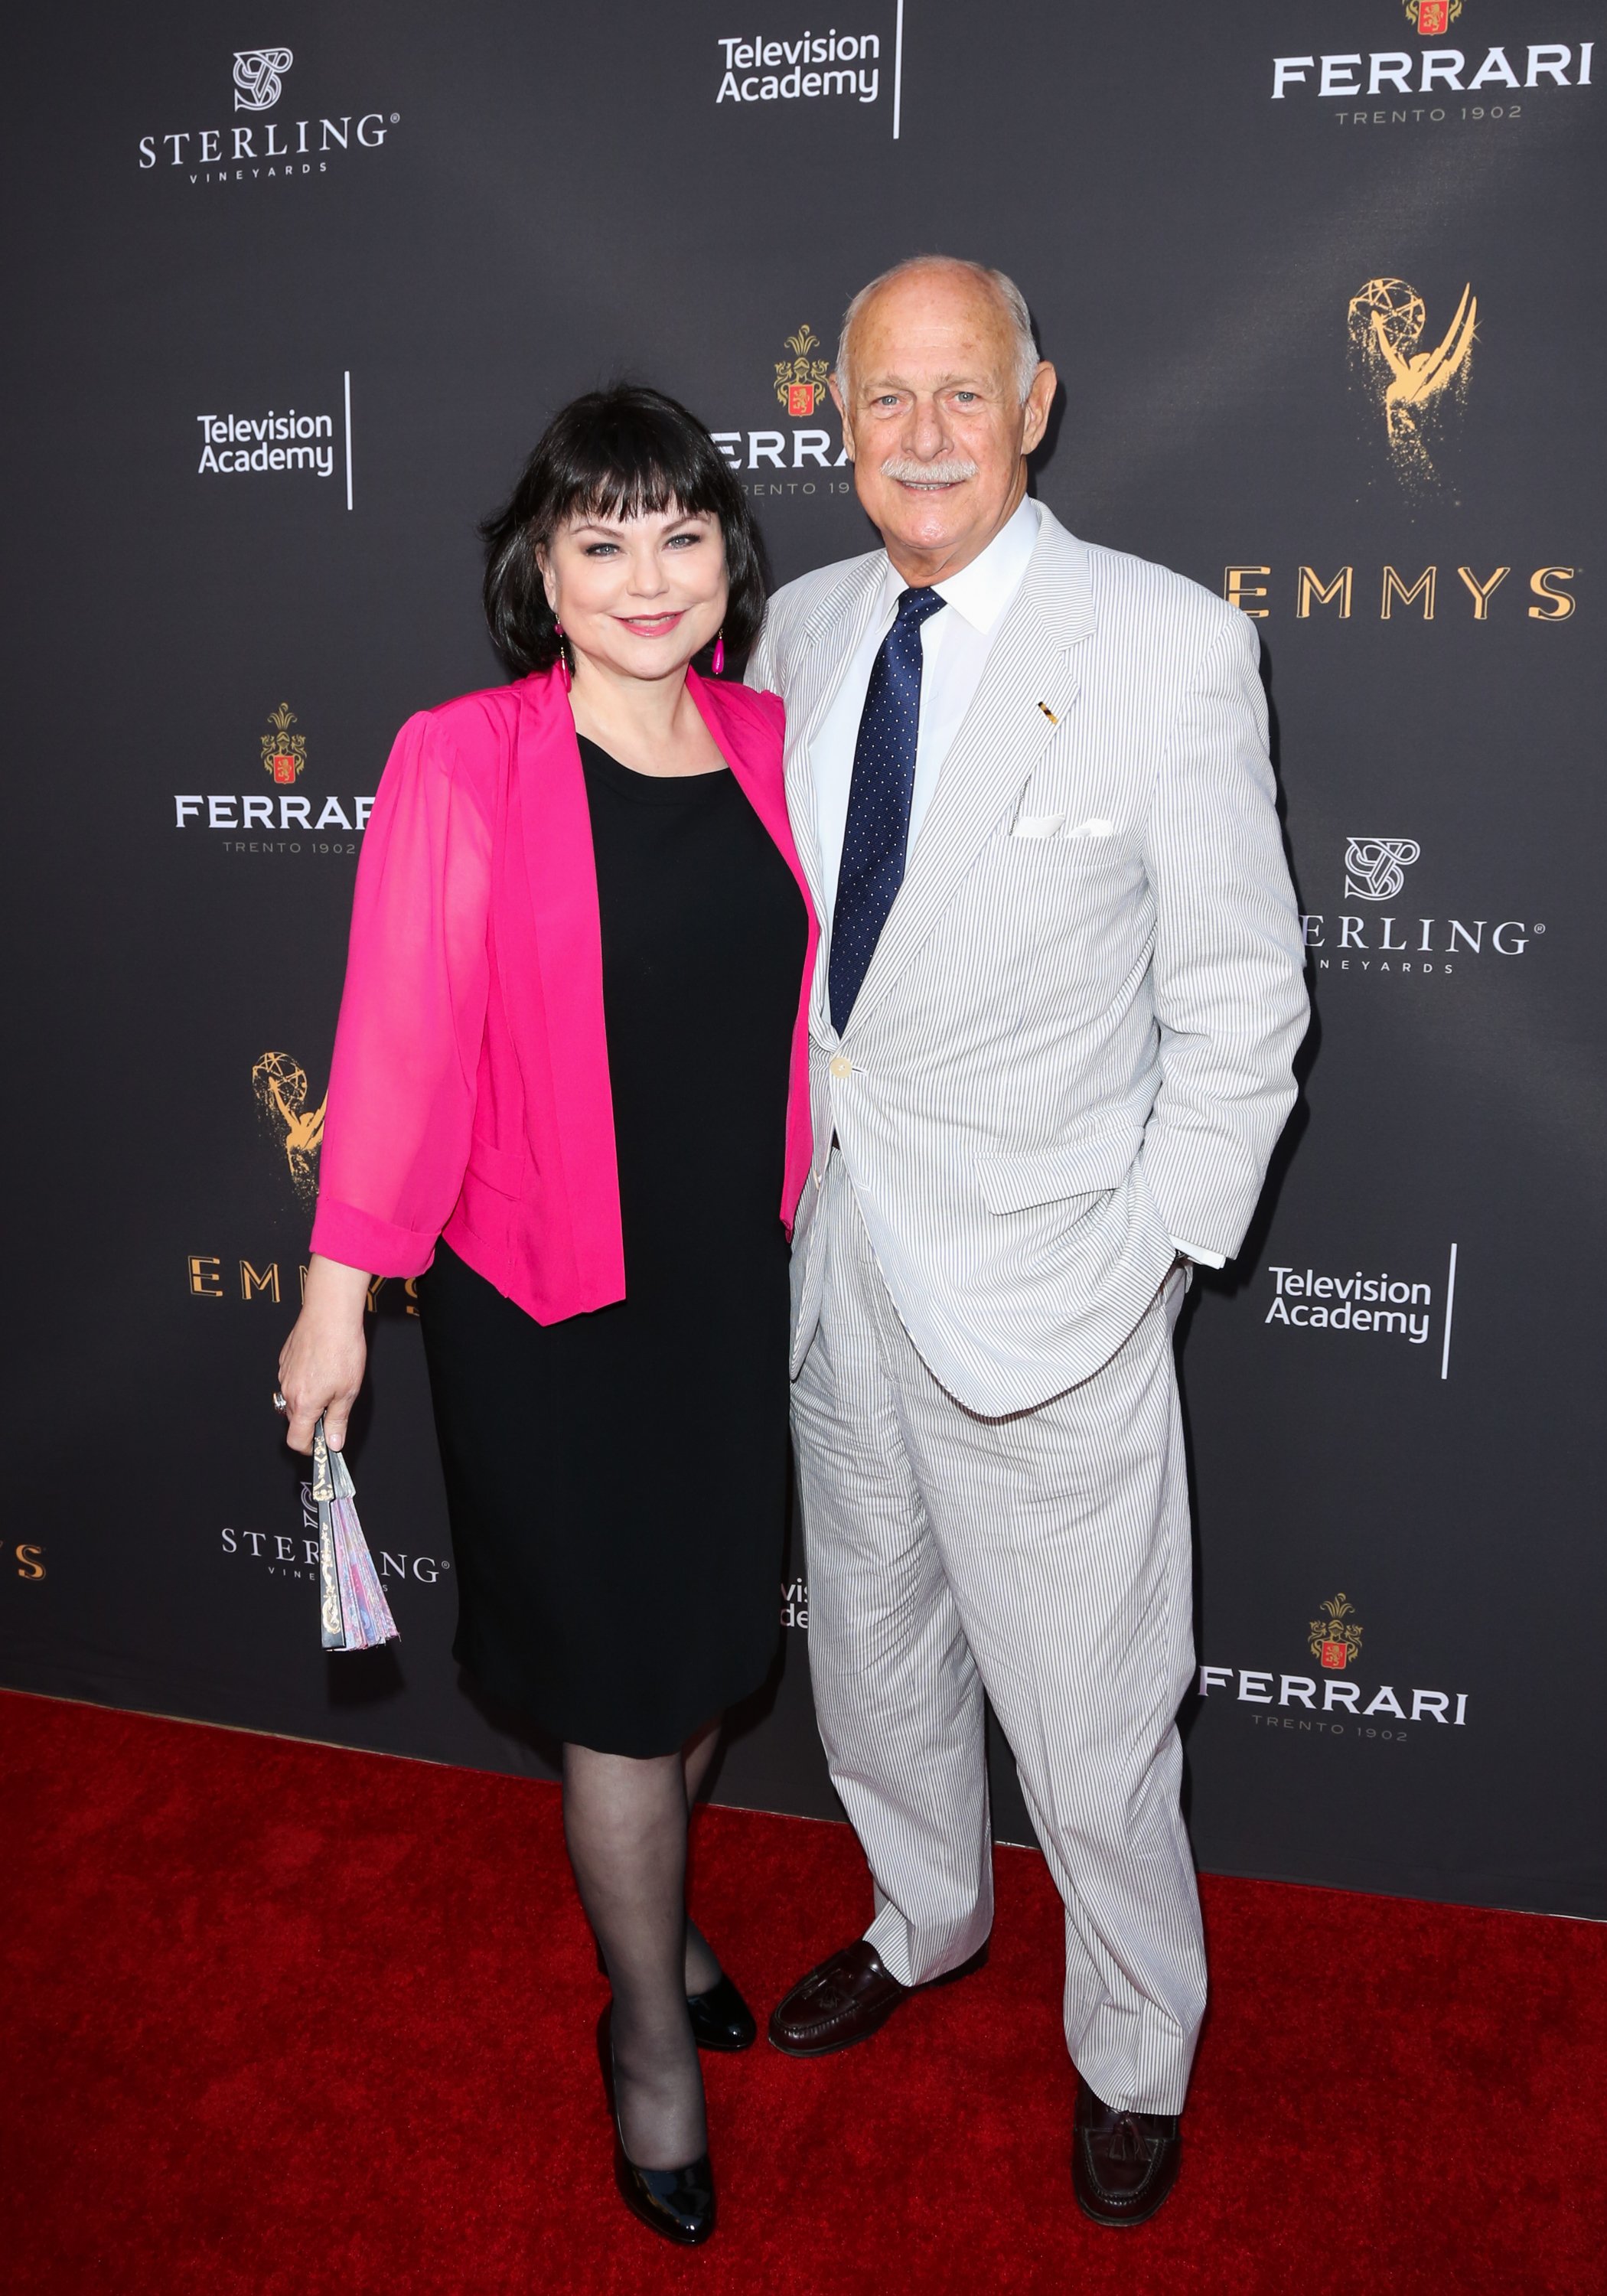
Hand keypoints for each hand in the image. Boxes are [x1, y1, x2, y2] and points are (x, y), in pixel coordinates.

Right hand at [276, 1255, 370, 1454]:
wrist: (330, 1314)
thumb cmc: (342, 1349)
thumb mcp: (348, 1391)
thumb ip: (338, 1420)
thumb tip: (334, 1443)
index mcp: (304, 1403)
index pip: (297, 1439)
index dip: (310, 1448)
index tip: (322, 1446)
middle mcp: (289, 1391)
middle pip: (295, 1419)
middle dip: (312, 1422)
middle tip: (334, 1411)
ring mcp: (284, 1374)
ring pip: (293, 1398)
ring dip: (308, 1400)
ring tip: (331, 1383)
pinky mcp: (285, 1359)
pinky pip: (291, 1379)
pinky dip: (304, 1381)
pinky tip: (322, 1367)